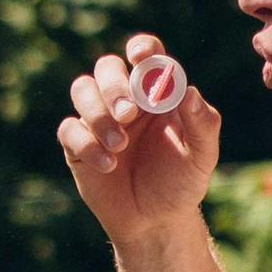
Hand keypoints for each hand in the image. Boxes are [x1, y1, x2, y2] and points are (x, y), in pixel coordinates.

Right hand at [58, 33, 222, 250]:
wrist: (156, 222)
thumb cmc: (181, 183)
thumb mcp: (202, 156)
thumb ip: (202, 123)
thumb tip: (190, 92)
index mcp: (157, 93)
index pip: (147, 56)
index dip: (141, 49)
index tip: (140, 57)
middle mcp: (126, 100)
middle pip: (107, 67)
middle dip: (114, 86)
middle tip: (128, 114)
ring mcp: (99, 120)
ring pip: (82, 89)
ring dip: (98, 112)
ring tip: (120, 145)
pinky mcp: (78, 145)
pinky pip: (69, 129)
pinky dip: (86, 143)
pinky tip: (108, 165)